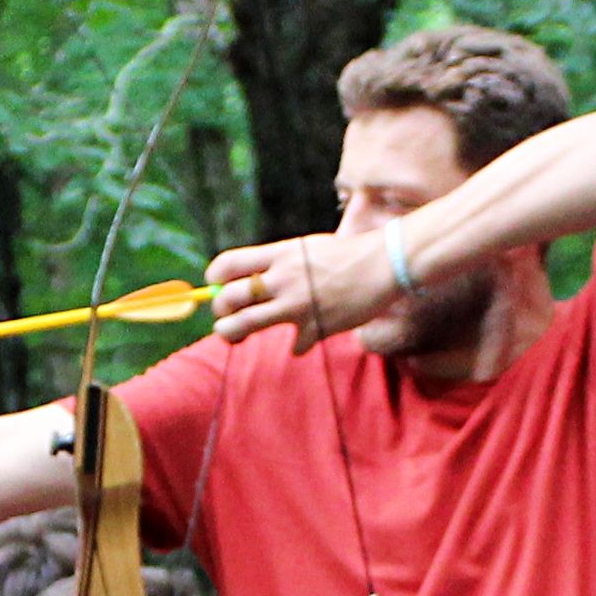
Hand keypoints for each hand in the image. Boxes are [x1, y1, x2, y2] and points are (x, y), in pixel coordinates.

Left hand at [205, 227, 390, 350]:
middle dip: (219, 309)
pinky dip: (297, 346)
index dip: (213, 277)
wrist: (382, 266)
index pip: (228, 264)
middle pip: (229, 297)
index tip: (215, 285)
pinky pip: (294, 346)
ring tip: (233, 334)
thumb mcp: (304, 249)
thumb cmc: (343, 256)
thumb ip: (277, 264)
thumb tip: (246, 280)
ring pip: (244, 324)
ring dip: (232, 332)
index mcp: (279, 255)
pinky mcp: (315, 328)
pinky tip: (302, 341)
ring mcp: (297, 306)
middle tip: (225, 315)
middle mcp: (283, 280)